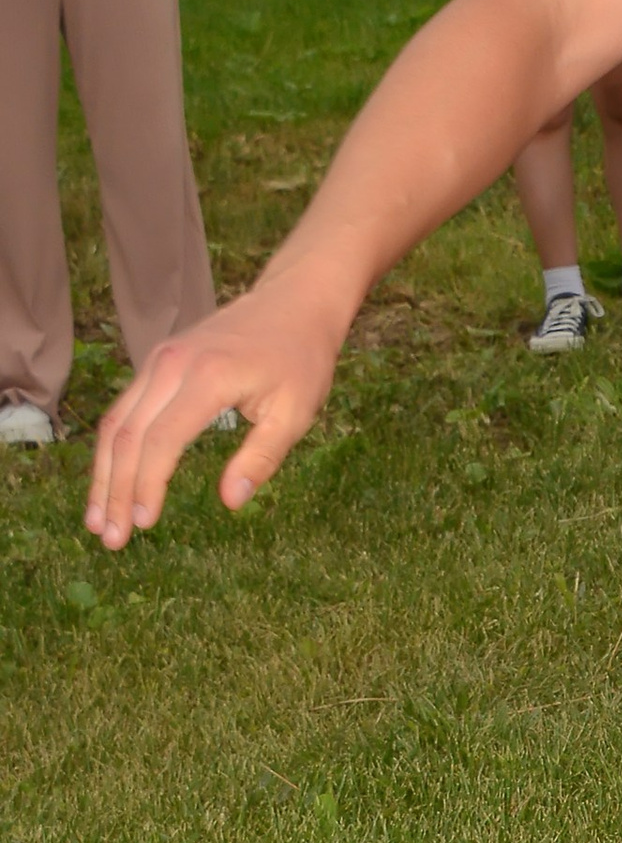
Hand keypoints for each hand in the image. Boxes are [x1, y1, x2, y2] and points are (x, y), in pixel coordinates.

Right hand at [86, 282, 345, 548]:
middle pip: (127, 434)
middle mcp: (172, 364)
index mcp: (208, 377)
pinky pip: (124, 410)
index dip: (147, 485)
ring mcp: (160, 360)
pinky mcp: (157, 363)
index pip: (162, 439)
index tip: (143, 524)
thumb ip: (262, 457)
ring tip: (99, 522)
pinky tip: (110, 484)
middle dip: (115, 491)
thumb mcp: (296, 411)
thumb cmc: (300, 360)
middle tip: (112, 540)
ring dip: (103, 475)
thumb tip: (230, 502)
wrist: (292, 302)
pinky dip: (113, 450)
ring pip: (115, 423)